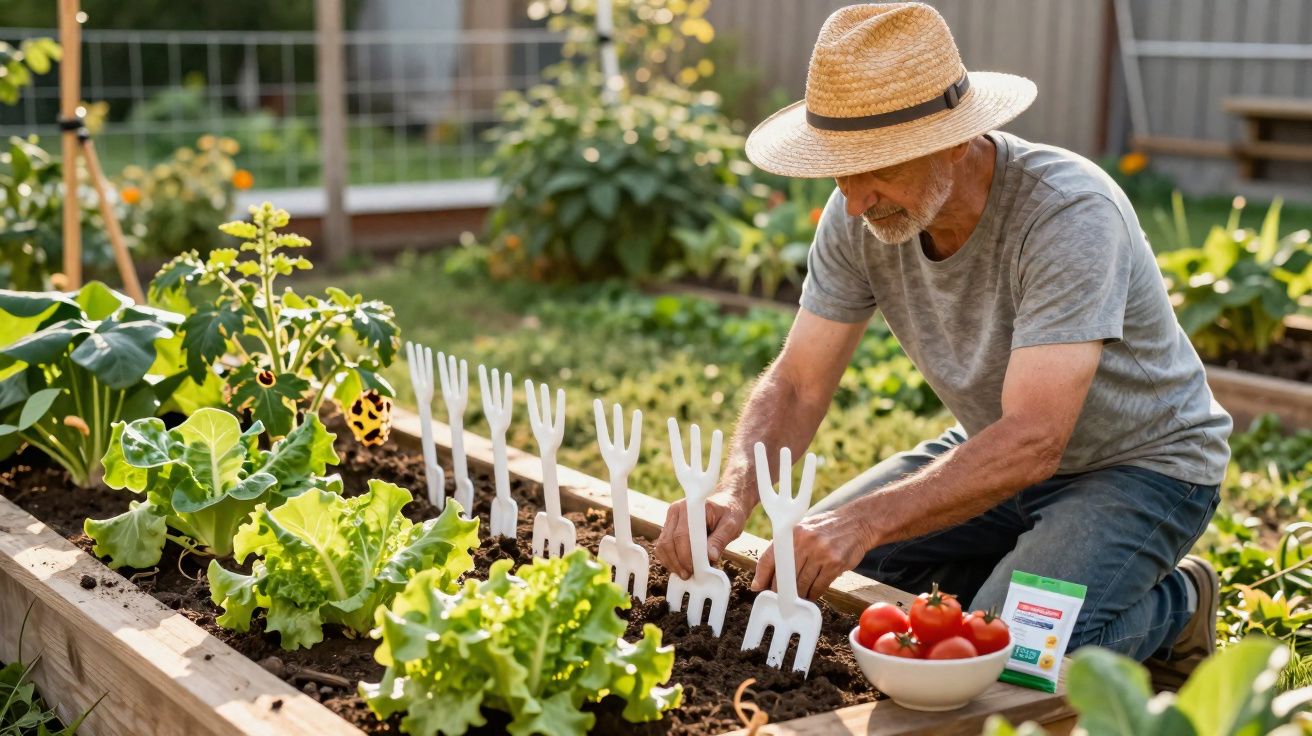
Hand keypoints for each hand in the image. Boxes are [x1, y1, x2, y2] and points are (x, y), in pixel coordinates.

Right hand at [654, 490, 749, 579]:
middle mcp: (676, 511)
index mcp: (690, 507)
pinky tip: (679, 568)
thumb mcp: (731, 524)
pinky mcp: (669, 527)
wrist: (726, 502)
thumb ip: (720, 539)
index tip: (693, 569)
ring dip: (671, 562)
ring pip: (662, 545)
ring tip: (684, 574)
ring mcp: (670, 519)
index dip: (685, 555)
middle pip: (668, 541)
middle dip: (677, 562)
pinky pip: (662, 546)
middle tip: (688, 575)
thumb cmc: (729, 512)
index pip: (681, 535)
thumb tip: (710, 557)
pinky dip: (668, 559)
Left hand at [751, 508, 871, 599]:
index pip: (770, 557)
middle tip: (780, 597)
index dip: (762, 575)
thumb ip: (787, 547)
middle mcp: (805, 541)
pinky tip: (812, 593)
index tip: (758, 587)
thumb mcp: (803, 529)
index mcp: (793, 532)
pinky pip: (818, 587)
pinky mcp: (835, 564)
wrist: (857, 522)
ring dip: (798, 594)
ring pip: (801, 584)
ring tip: (798, 596)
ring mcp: (821, 553)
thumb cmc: (826, 528)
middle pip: (784, 576)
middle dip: (780, 590)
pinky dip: (813, 594)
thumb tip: (768, 573)